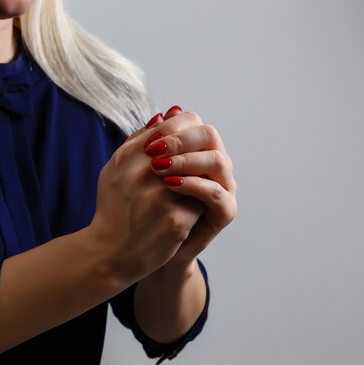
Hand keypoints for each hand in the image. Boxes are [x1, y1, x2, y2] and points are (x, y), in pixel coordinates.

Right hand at [87, 117, 204, 282]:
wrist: (110, 253)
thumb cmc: (113, 208)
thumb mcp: (115, 170)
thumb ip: (139, 140)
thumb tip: (170, 113)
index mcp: (125, 158)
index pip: (168, 128)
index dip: (184, 131)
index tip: (186, 142)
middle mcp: (142, 174)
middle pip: (186, 149)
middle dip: (194, 155)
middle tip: (195, 164)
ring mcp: (161, 197)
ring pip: (198, 174)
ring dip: (198, 179)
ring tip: (191, 189)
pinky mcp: (176, 220)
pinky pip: (200, 201)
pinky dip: (198, 204)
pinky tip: (187, 212)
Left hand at [143, 107, 237, 269]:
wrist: (142, 249)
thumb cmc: (139, 207)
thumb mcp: (138, 172)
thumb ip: (147, 145)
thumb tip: (157, 115)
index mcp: (194, 150)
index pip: (193, 123)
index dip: (172, 126)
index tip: (148, 138)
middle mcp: (212, 165)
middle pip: (209, 135)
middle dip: (181, 139)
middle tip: (154, 150)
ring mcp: (222, 186)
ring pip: (218, 161)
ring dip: (188, 160)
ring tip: (159, 167)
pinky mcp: (225, 211)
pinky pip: (217, 193)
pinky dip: (195, 185)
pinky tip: (170, 185)